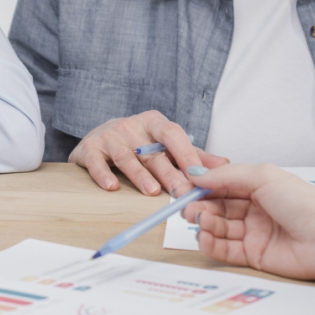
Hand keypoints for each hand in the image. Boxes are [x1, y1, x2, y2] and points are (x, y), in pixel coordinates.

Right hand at [69, 111, 228, 195]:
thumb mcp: (164, 144)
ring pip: (126, 157)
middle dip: (168, 173)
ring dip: (139, 175)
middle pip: (152, 152)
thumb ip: (192, 155)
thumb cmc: (138, 143)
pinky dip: (103, 174)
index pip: (173, 135)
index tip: (200, 175)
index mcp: (154, 122)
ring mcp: (110, 136)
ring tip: (151, 191)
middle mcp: (131, 126)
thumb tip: (224, 165)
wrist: (98, 135)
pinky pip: (96, 161)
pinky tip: (111, 187)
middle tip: (181, 192)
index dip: (186, 154)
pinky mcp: (90, 148)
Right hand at [182, 164, 314, 280]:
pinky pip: (226, 251)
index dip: (202, 188)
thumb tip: (195, 173)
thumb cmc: (302, 202)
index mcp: (257, 188)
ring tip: (200, 222)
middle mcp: (254, 210)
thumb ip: (227, 176)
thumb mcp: (262, 177)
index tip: (183, 189)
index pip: (222, 187)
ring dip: (205, 225)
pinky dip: (211, 245)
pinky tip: (204, 238)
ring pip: (219, 229)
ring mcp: (253, 234)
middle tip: (188, 209)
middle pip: (217, 208)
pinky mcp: (254, 257)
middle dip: (200, 208)